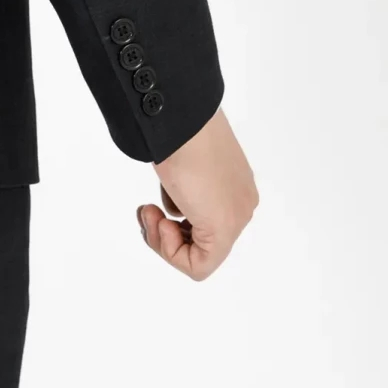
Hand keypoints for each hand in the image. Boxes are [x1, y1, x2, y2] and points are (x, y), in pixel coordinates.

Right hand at [136, 106, 256, 279]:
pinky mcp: (223, 230)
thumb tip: (174, 186)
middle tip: (147, 211)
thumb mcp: (181, 156)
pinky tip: (161, 223)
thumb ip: (185, 180)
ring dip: (164, 240)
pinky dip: (170, 252)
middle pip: (201, 239)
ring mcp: (235, 217)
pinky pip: (198, 267)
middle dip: (166, 232)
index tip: (152, 203)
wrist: (183, 121)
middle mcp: (240, 203)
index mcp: (235, 183)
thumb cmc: (177, 128)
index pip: (204, 218)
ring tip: (150, 212)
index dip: (172, 219)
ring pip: (198, 255)